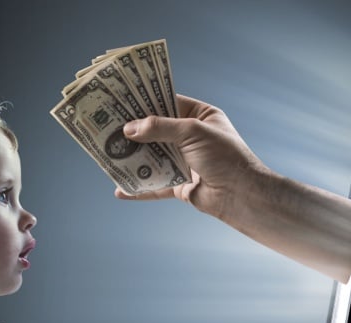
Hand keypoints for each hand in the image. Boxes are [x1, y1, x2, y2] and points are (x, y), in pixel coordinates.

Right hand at [116, 94, 266, 219]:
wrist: (241, 194)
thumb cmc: (225, 156)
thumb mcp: (192, 132)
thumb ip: (160, 127)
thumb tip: (129, 128)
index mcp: (201, 117)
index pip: (170, 103)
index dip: (147, 102)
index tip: (123, 100)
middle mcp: (193, 138)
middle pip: (158, 131)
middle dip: (135, 131)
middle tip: (109, 127)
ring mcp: (186, 161)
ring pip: (154, 157)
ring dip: (134, 158)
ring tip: (110, 154)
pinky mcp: (181, 185)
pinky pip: (156, 185)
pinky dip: (140, 187)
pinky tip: (122, 189)